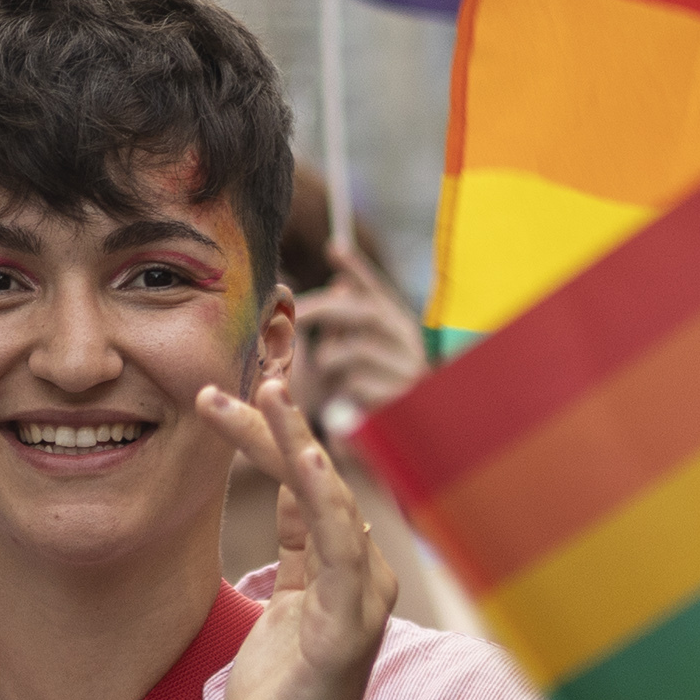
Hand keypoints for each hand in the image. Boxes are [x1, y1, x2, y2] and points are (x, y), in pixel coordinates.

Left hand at [195, 373, 398, 699]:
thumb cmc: (285, 699)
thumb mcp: (283, 606)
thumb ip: (295, 550)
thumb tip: (287, 490)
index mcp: (343, 565)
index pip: (303, 480)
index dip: (272, 432)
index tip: (225, 391)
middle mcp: (363, 570)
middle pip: (317, 476)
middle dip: (279, 421)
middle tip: (241, 370)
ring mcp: (362, 595)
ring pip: (332, 499)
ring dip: (299, 443)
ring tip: (270, 392)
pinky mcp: (350, 624)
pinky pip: (340, 549)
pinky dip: (323, 500)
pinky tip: (304, 460)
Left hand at [295, 244, 428, 431]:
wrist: (394, 452)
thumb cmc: (364, 399)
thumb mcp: (355, 358)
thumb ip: (349, 324)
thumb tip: (341, 282)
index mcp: (399, 328)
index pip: (376, 290)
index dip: (357, 268)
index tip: (334, 246)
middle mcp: (410, 343)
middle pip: (360, 311)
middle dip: (320, 309)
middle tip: (290, 313)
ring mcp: (406, 370)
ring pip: (349, 349)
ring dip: (328, 361)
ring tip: (331, 380)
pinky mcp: (397, 398)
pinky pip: (352, 383)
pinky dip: (340, 393)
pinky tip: (348, 404)